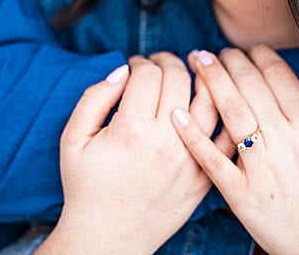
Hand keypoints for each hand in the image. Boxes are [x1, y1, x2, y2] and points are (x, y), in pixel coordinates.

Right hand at [41, 53, 224, 254]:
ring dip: (204, 79)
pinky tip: (214, 103)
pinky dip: (224, 115)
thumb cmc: (86, 187)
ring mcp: (189, 161)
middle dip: (169, 61)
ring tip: (194, 71)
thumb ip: (94, 97)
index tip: (135, 64)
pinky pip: (225, 138)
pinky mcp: (204, 178)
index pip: (148, 73)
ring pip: (210, 102)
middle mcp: (166, 142)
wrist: (108, 237)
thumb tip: (122, 70)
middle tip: (160, 63)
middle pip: (179, 79)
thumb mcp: (73, 138)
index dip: (141, 61)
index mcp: (131, 129)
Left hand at [170, 47, 298, 254]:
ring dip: (212, 82)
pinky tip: (179, 113)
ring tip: (198, 62)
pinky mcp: (241, 195)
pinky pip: (212, 160)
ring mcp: (260, 168)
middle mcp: (283, 142)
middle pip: (250, 88)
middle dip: (230, 62)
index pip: (279, 78)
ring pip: (231, 114)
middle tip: (215, 50)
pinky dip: (194, 135)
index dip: (260, 56)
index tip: (250, 48)